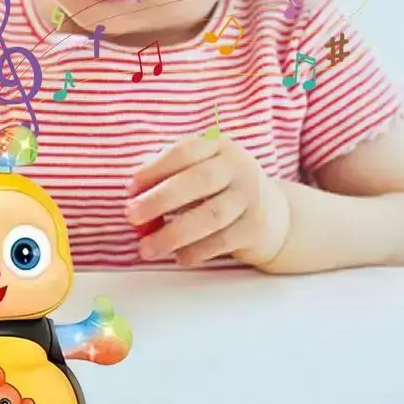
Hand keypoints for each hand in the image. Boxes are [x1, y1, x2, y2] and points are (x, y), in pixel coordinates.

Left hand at [125, 135, 289, 266]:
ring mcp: (250, 197)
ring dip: (173, 234)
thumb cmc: (218, 190)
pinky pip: (221, 242)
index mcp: (218, 146)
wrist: (272, 214)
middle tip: (131, 216)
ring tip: (146, 248)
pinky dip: (195, 252)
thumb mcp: (198, 173)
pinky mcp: (255, 227)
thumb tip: (133, 196)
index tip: (130, 188)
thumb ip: (166, 178)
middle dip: (160, 199)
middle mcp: (238, 167)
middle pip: (198, 180)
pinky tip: (178, 257)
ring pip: (210, 216)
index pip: (185, 151)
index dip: (154, 169)